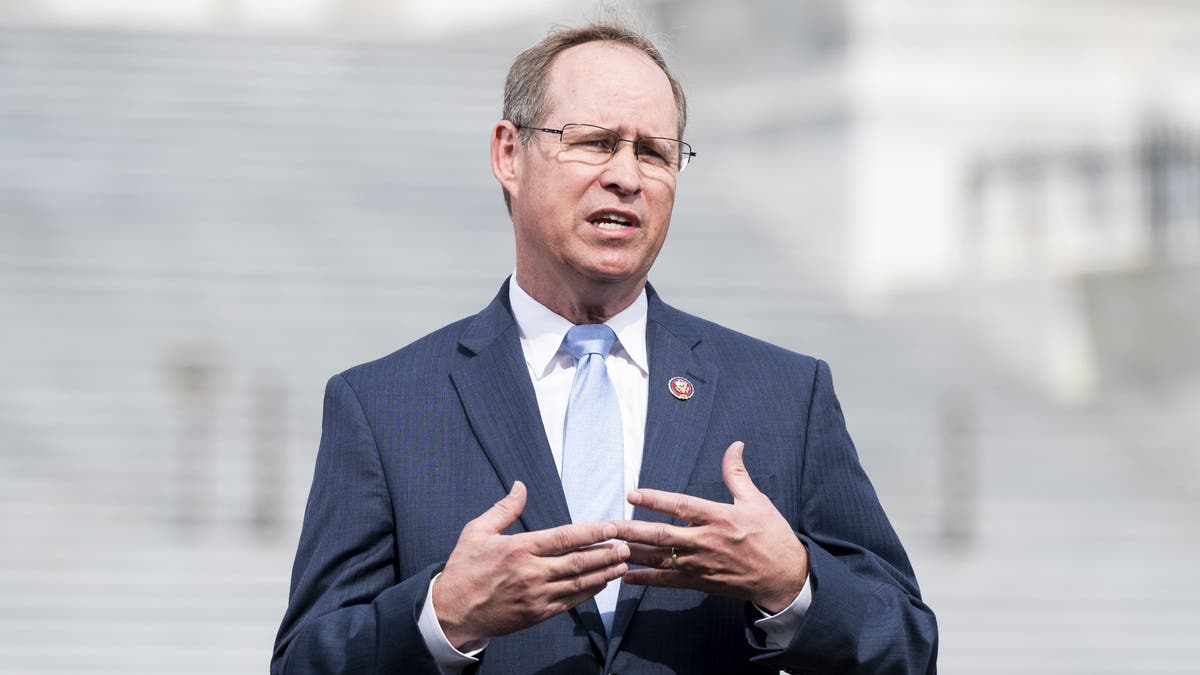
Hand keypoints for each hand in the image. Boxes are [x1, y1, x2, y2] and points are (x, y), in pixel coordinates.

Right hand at [433, 481, 629, 648]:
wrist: (451, 611)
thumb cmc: (464, 568)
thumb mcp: (477, 531)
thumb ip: (504, 509)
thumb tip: (521, 486)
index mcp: (519, 549)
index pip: (565, 538)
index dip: (592, 532)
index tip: (611, 527)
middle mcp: (531, 572)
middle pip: (578, 561)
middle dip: (606, 553)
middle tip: (627, 546)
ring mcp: (535, 596)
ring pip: (578, 583)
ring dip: (603, 573)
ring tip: (622, 564)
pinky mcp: (536, 614)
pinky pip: (569, 603)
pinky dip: (588, 593)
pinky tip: (601, 584)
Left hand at [611, 442, 807, 612]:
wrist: (783, 576)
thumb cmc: (771, 535)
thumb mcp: (756, 501)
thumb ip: (736, 474)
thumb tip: (734, 445)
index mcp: (718, 517)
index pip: (680, 506)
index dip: (655, 500)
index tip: (632, 494)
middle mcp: (705, 541)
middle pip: (661, 535)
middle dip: (631, 530)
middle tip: (606, 526)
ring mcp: (700, 564)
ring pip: (659, 558)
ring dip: (632, 553)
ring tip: (608, 548)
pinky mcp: (699, 582)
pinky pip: (667, 581)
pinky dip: (645, 579)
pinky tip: (625, 576)